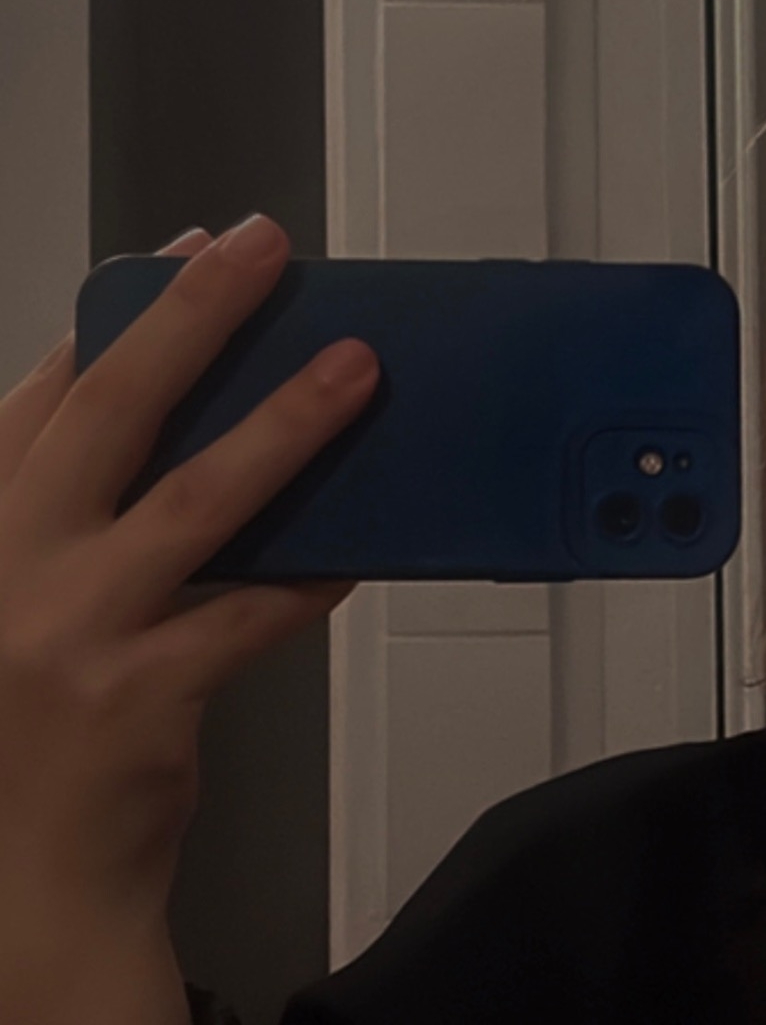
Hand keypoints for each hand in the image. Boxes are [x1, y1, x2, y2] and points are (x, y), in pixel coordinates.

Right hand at [0, 217, 376, 933]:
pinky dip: (310, 575)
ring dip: (283, 428)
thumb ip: (84, 519)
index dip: (117, 316)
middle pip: (107, 416)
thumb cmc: (31, 734)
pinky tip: (363, 541)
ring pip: (193, 504)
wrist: (22, 883)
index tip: (183, 250)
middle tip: (260, 249)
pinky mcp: (137, 695)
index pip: (41, 399)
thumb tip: (208, 429)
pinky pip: (248, 615)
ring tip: (355, 368)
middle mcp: (2, 567)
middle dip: (190, 320)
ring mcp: (65, 631)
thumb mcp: (22, 602)